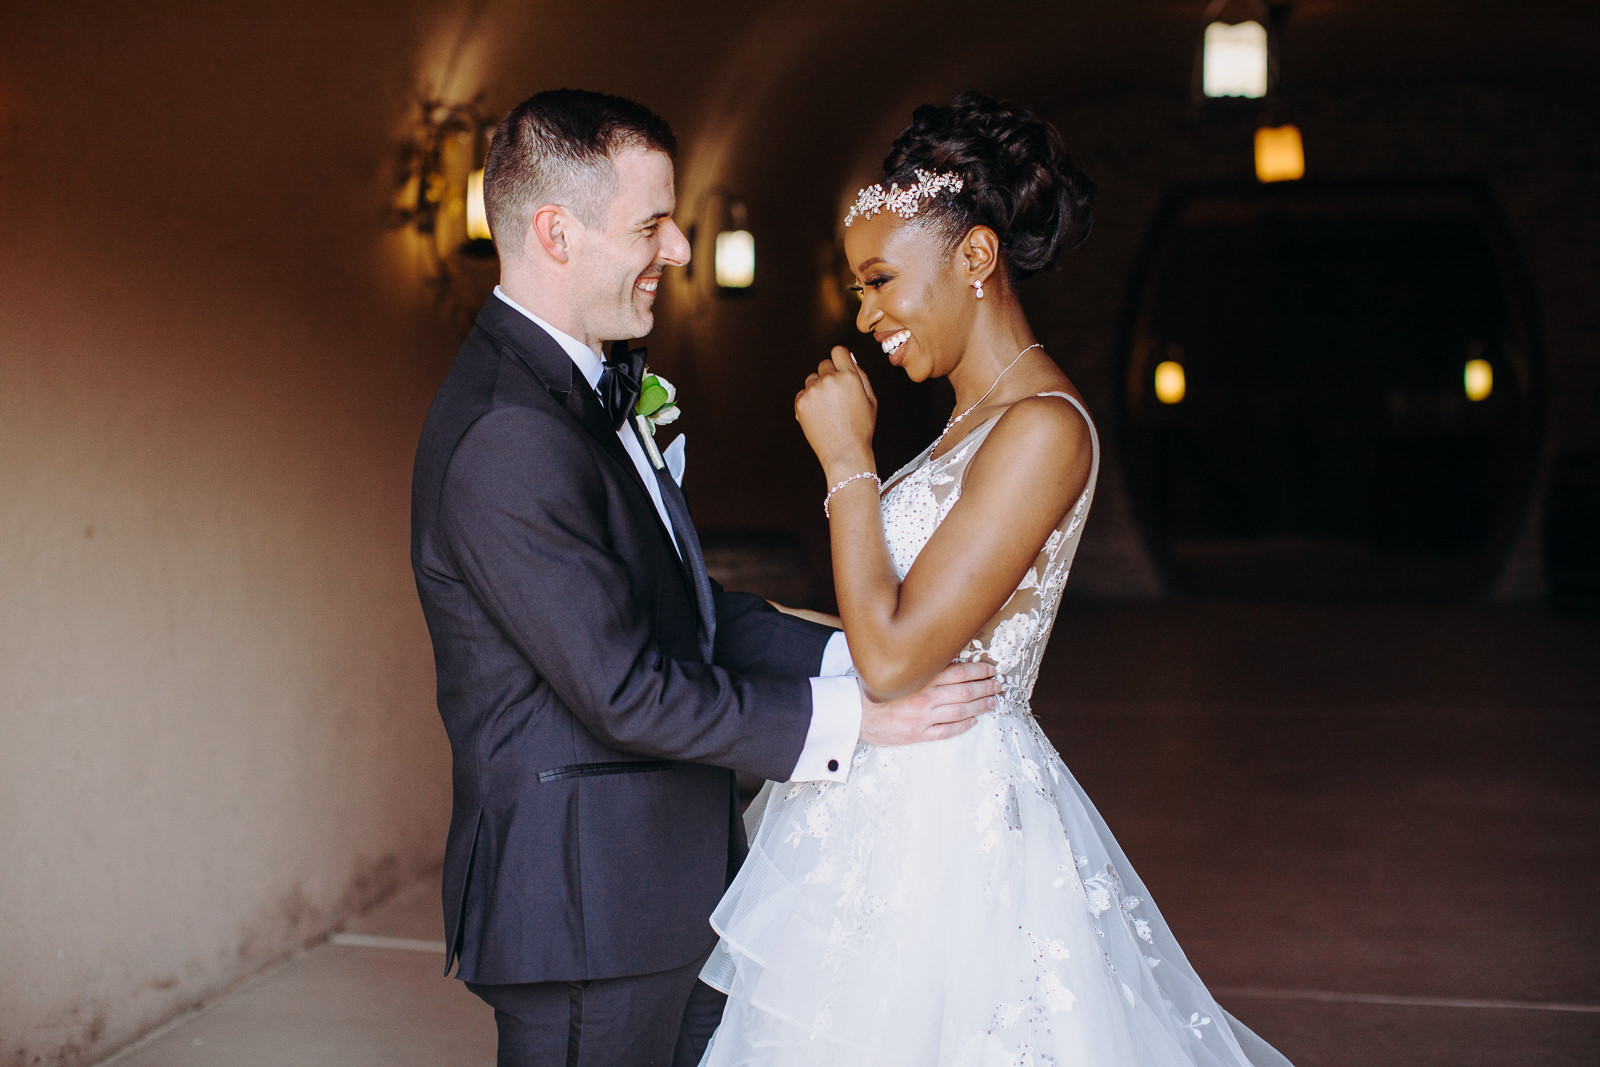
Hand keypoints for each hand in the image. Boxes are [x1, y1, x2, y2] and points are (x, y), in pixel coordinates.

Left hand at [795, 346, 878, 477]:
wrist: (844, 453)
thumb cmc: (860, 429)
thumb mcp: (871, 399)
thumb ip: (860, 375)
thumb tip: (850, 359)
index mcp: (849, 376)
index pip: (838, 351)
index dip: (840, 359)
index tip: (840, 366)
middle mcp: (829, 380)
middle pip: (824, 364)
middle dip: (829, 375)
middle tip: (836, 396)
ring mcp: (813, 391)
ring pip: (812, 379)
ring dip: (818, 388)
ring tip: (828, 409)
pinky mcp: (800, 402)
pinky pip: (802, 393)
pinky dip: (808, 401)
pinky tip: (820, 415)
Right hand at [858, 660, 999, 745]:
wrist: (853, 714)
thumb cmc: (873, 690)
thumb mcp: (896, 670)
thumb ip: (919, 666)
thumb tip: (945, 657)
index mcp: (919, 678)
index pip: (958, 672)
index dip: (978, 670)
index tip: (990, 669)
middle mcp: (924, 697)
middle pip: (965, 691)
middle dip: (986, 687)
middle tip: (999, 684)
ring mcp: (923, 718)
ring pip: (961, 711)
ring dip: (980, 706)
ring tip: (992, 701)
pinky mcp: (918, 734)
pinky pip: (947, 731)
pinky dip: (963, 725)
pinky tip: (973, 720)